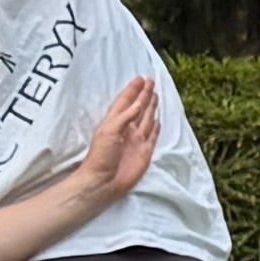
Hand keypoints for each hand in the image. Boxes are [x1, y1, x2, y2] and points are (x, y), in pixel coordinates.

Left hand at [75, 77, 162, 203]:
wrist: (104, 181)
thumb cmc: (102, 155)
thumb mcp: (109, 131)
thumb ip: (125, 117)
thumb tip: (139, 104)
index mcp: (116, 122)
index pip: (126, 102)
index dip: (133, 90)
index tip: (140, 79)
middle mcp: (127, 128)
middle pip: (138, 108)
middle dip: (144, 95)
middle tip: (151, 81)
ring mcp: (136, 140)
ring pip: (146, 119)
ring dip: (151, 107)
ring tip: (156, 95)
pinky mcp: (145, 151)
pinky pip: (152, 136)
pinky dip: (156, 127)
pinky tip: (158, 120)